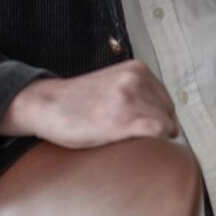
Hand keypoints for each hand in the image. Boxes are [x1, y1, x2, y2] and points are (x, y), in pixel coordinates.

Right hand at [0, 60, 180, 149]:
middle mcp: (136, 80)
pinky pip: (157, 133)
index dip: (158, 120)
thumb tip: (165, 119)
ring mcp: (130, 98)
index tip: (142, 131)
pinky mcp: (123, 119)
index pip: (167, 102)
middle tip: (131, 138)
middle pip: (168, 115)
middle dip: (156, 130)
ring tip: (126, 142)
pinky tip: (130, 145)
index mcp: (137, 69)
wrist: (47, 105)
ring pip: (165, 126)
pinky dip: (151, 144)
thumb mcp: (114, 83)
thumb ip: (138, 91)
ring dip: (151, 139)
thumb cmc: (77, 102)